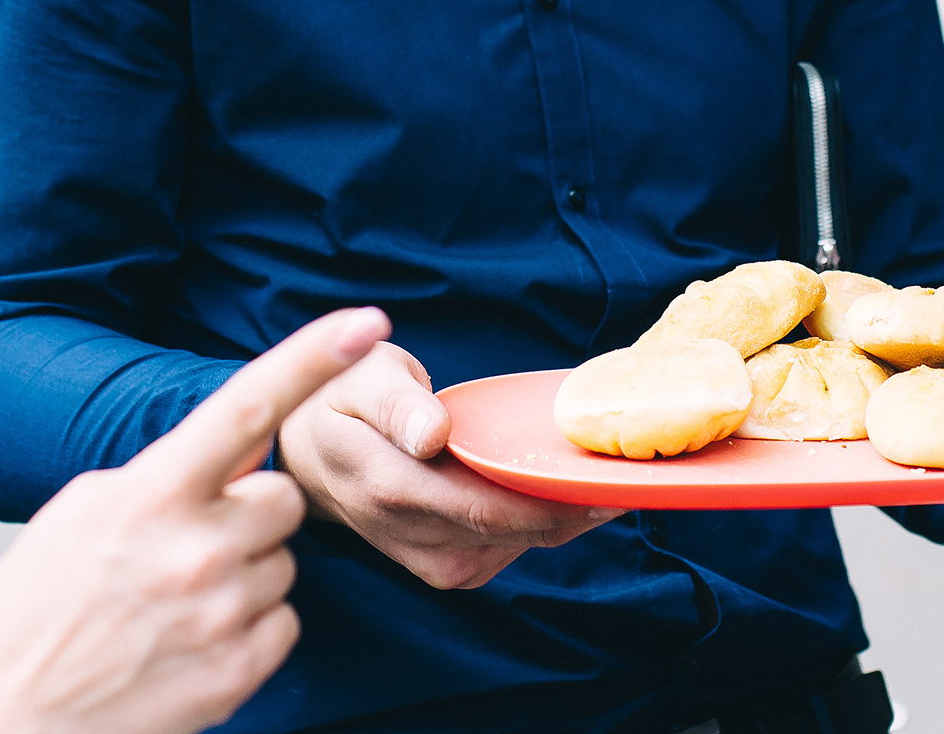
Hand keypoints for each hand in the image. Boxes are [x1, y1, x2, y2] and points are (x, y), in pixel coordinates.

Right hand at [0, 307, 391, 733]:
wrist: (7, 716)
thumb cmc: (39, 605)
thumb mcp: (88, 510)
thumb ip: (171, 471)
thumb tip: (243, 443)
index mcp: (152, 494)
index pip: (248, 406)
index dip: (313, 356)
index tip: (366, 320)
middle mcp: (197, 549)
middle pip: (282, 499)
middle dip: (250, 511)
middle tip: (189, 542)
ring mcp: (221, 615)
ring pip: (284, 564)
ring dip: (245, 574)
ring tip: (175, 601)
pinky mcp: (237, 675)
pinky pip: (284, 624)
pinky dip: (249, 629)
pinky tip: (191, 641)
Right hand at [276, 342, 622, 589]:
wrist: (306, 454)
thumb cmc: (340, 401)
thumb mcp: (358, 378)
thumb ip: (395, 404)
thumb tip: (432, 434)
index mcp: (389, 487)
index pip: (484, 506)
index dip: (552, 500)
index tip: (609, 481)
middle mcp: (412, 535)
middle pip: (514, 531)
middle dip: (578, 507)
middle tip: (637, 477)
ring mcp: (430, 559)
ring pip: (519, 544)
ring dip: (568, 515)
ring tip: (614, 479)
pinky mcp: (448, 566)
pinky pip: (511, 547)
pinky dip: (547, 521)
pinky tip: (573, 492)